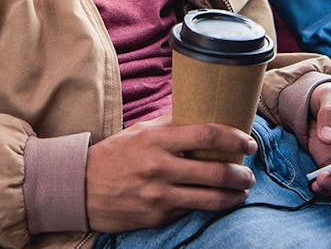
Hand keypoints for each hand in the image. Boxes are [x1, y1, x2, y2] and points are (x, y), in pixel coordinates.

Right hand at [85, 115, 256, 232]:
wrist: (80, 187)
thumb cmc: (114, 155)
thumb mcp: (140, 132)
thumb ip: (170, 125)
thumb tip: (201, 112)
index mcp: (157, 140)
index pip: (206, 134)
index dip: (234, 138)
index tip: (248, 142)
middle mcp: (160, 168)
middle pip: (216, 171)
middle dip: (241, 174)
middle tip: (250, 172)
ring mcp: (159, 196)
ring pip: (210, 199)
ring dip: (234, 196)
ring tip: (242, 191)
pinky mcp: (157, 217)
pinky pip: (191, 212)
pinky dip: (209, 207)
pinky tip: (217, 202)